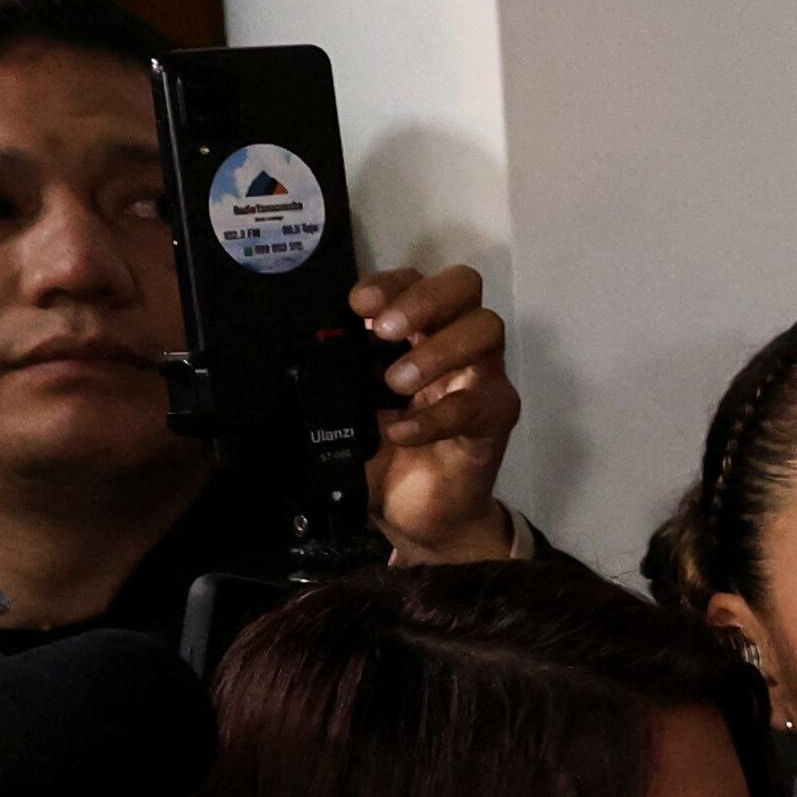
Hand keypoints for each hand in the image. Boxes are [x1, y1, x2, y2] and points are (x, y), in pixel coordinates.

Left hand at [352, 262, 524, 561]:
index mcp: (416, 332)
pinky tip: (402, 433)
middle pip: (464, 286)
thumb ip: (334, 379)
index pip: (414, 280)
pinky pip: (477, 403)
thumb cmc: (379, 455)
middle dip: (424, 299)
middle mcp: (454, 343)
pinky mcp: (494, 420)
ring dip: (438, 350)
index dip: (391, 282)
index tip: (357, 305)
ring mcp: (480, 378)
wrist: (411, 516)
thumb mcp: (345, 410)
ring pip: (484, 330)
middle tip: (385, 332)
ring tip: (396, 383)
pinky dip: (436, 416)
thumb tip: (302, 356)